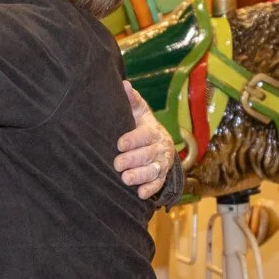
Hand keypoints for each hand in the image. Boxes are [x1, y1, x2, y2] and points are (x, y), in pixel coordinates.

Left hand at [116, 81, 176, 199]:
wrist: (161, 141)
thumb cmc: (143, 125)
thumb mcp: (139, 112)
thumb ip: (132, 100)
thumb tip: (124, 84)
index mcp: (152, 130)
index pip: (144, 135)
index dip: (133, 140)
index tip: (119, 144)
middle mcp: (159, 147)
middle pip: (148, 154)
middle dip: (133, 160)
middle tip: (117, 163)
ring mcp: (161, 163)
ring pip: (153, 170)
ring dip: (140, 175)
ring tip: (125, 179)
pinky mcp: (161, 176)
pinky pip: (158, 184)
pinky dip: (150, 189)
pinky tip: (140, 194)